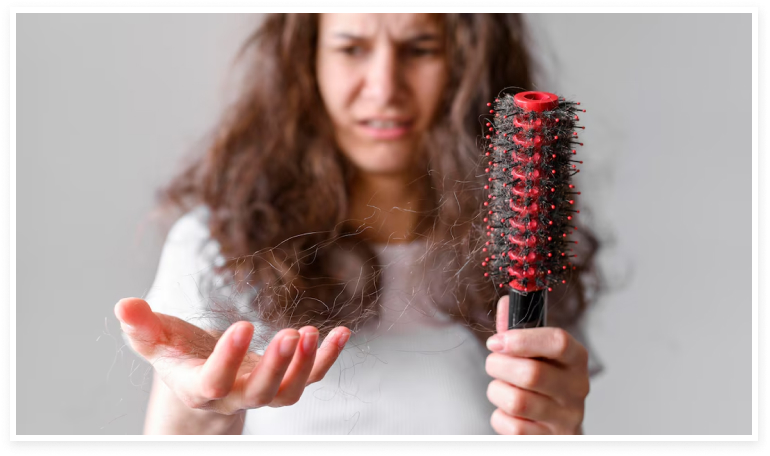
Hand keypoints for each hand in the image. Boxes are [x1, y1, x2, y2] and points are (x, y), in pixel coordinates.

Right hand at [114, 297, 349, 414]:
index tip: (243, 325)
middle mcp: (234, 396)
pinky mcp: (285, 381)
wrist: (202, 377)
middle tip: (291, 335)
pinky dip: (328, 358)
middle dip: (277, 367)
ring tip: (313, 333)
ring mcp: (263, 392)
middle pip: (260, 393)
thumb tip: (123, 305)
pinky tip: (342, 333)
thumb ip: (141, 327)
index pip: (214, 382)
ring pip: (288, 392)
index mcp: (200, 387)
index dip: (228, 359)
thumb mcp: (156, 341)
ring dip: (305, 365)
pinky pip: (312, 377)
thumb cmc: (177, 355)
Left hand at [484, 295, 588, 434]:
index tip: (496, 341)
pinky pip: (512, 427)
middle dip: (499, 366)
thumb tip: (506, 301)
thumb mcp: (535, 352)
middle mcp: (577, 388)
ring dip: (497, 391)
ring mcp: (566, 418)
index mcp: (576, 359)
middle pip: (532, 374)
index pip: (558, 342)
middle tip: (493, 363)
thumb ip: (518, 328)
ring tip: (501, 388)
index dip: (523, 339)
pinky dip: (499, 416)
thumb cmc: (543, 380)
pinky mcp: (549, 439)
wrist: (557, 424)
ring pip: (517, 401)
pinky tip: (508, 411)